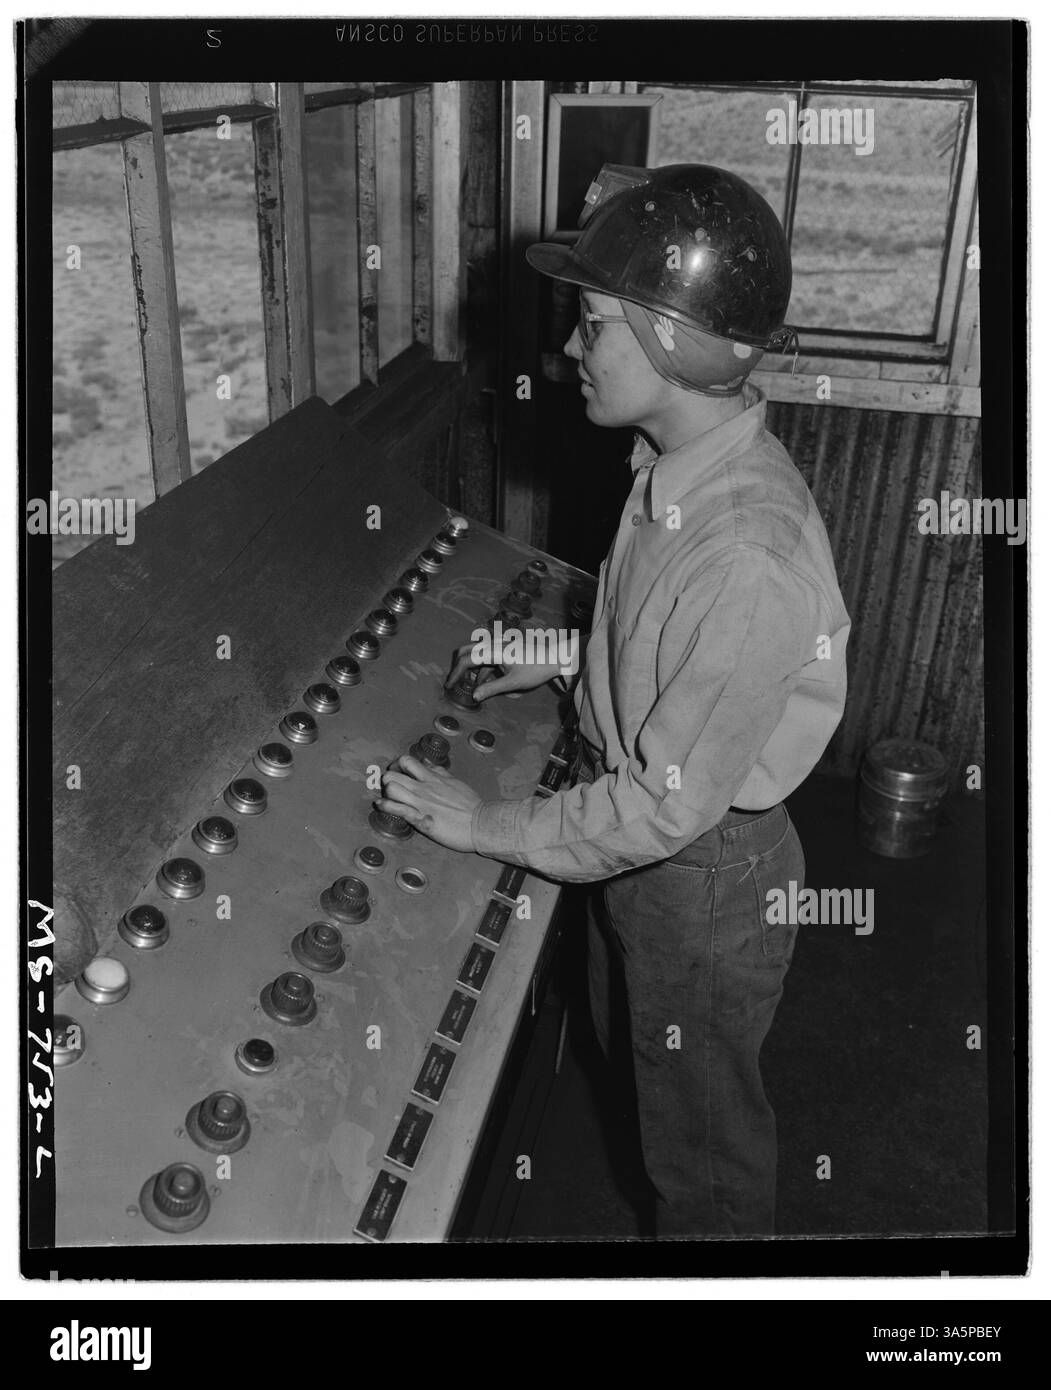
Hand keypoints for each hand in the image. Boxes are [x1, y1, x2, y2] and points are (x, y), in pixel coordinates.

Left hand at [377, 755, 481, 852]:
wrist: (482, 823)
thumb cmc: (471, 806)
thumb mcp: (455, 782)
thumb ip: (440, 773)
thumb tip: (429, 765)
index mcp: (433, 778)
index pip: (406, 761)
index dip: (396, 767)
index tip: (397, 774)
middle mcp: (424, 787)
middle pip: (393, 774)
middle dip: (387, 780)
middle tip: (390, 788)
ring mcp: (422, 802)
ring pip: (391, 788)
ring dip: (386, 794)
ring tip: (389, 800)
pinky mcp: (421, 818)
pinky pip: (397, 809)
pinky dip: (386, 807)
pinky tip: (382, 808)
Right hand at [445, 632, 576, 703]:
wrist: (555, 658)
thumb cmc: (536, 669)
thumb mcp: (513, 683)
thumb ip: (492, 689)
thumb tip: (474, 696)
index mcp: (494, 650)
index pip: (467, 659)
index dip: (456, 673)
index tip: (449, 686)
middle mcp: (494, 644)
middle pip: (467, 650)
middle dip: (458, 666)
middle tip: (455, 682)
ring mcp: (499, 645)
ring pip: (477, 654)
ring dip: (471, 669)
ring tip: (469, 686)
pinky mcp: (505, 649)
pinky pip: (488, 657)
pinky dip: (483, 669)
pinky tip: (485, 683)